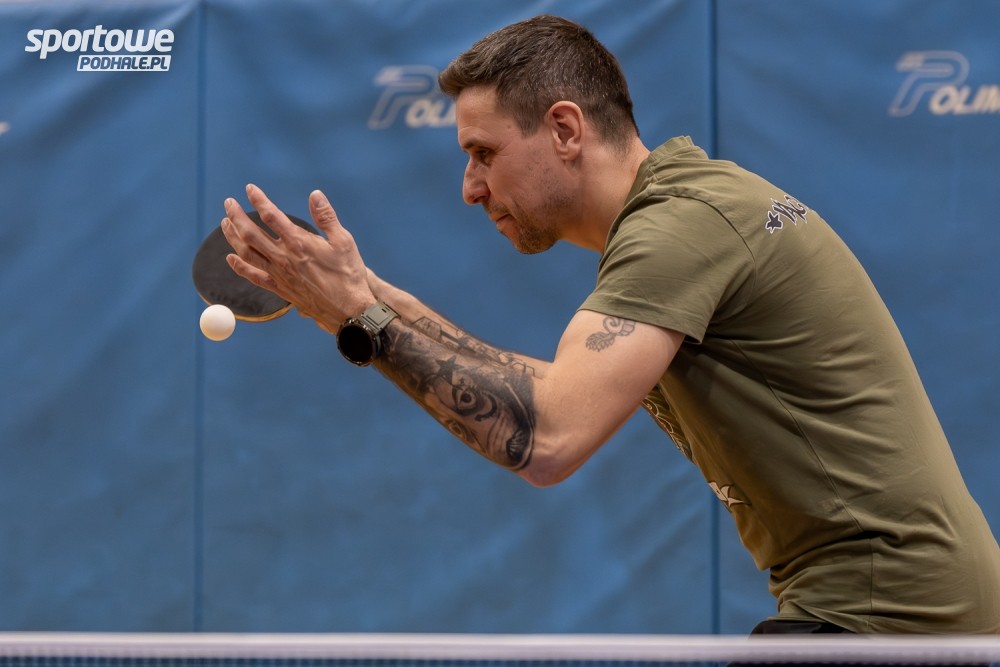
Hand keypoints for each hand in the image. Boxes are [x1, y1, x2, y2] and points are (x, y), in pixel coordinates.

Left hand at [221, 184, 375, 333]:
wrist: (347, 309)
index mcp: (298, 242)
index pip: (271, 216)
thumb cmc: (348, 274)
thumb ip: (326, 217)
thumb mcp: (343, 241)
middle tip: (228, 203)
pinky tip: (230, 258)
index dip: (258, 200)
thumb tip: (315, 194)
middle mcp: (283, 257)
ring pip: (247, 252)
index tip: (249, 189)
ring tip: (225, 223)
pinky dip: (239, 267)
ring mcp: (278, 274)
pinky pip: (253, 276)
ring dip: (232, 237)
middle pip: (251, 233)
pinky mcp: (279, 288)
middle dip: (236, 216)